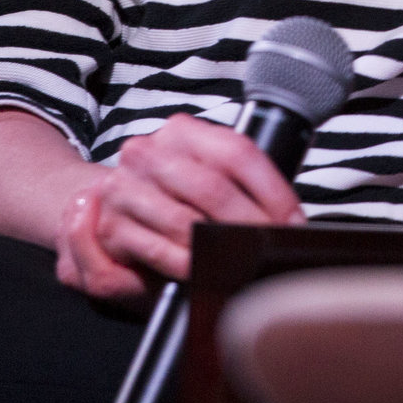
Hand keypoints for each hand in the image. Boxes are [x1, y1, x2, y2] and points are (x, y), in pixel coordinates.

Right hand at [53, 115, 303, 299]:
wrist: (112, 205)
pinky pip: (158, 251)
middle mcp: (148, 154)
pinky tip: (204, 270)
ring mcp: (124, 190)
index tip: (292, 221)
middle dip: (249, 223)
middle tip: (271, 245)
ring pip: (185, 222)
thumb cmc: (173, 192)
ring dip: (219, 248)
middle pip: (213, 189)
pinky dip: (187, 265)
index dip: (272, 191)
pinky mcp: (111, 228)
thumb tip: (289, 219)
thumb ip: (239, 183)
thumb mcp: (205, 173)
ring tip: (243, 261)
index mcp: (181, 131)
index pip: (237, 154)